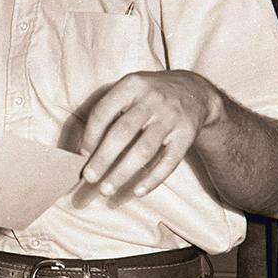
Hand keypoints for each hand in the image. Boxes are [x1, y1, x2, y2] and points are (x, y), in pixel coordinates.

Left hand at [80, 70, 217, 197]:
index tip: (82, 155)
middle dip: (103, 158)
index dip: (90, 136)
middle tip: (90, 178)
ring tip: (107, 189)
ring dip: (123, 172)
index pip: (104, 112)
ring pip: (144, 150)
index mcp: (132, 85)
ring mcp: (171, 117)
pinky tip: (137, 191)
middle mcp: (152, 99)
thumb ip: (110, 112)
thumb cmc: (151, 95)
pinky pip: (168, 162)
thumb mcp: (131, 90)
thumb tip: (86, 149)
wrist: (194, 91)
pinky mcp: (187, 134)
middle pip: (122, 133)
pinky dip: (153, 179)